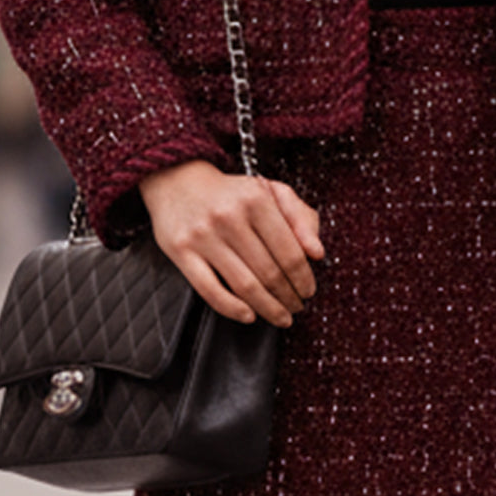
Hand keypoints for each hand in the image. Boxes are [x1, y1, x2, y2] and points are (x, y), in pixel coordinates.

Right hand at [139, 160, 324, 327]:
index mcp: (256, 199)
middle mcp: (230, 216)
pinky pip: (210, 290)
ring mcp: (203, 235)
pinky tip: (249, 315)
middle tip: (296, 307)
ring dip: (268, 308)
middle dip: (288, 297)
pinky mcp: (181, 251)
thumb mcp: (271, 191)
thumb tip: (317, 253)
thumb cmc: (232, 192)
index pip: (289, 251)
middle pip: (269, 272)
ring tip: (280, 316)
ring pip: (244, 285)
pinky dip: (232, 309)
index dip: (303, 278)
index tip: (309, 291)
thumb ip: (300, 217)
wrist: (178, 179)